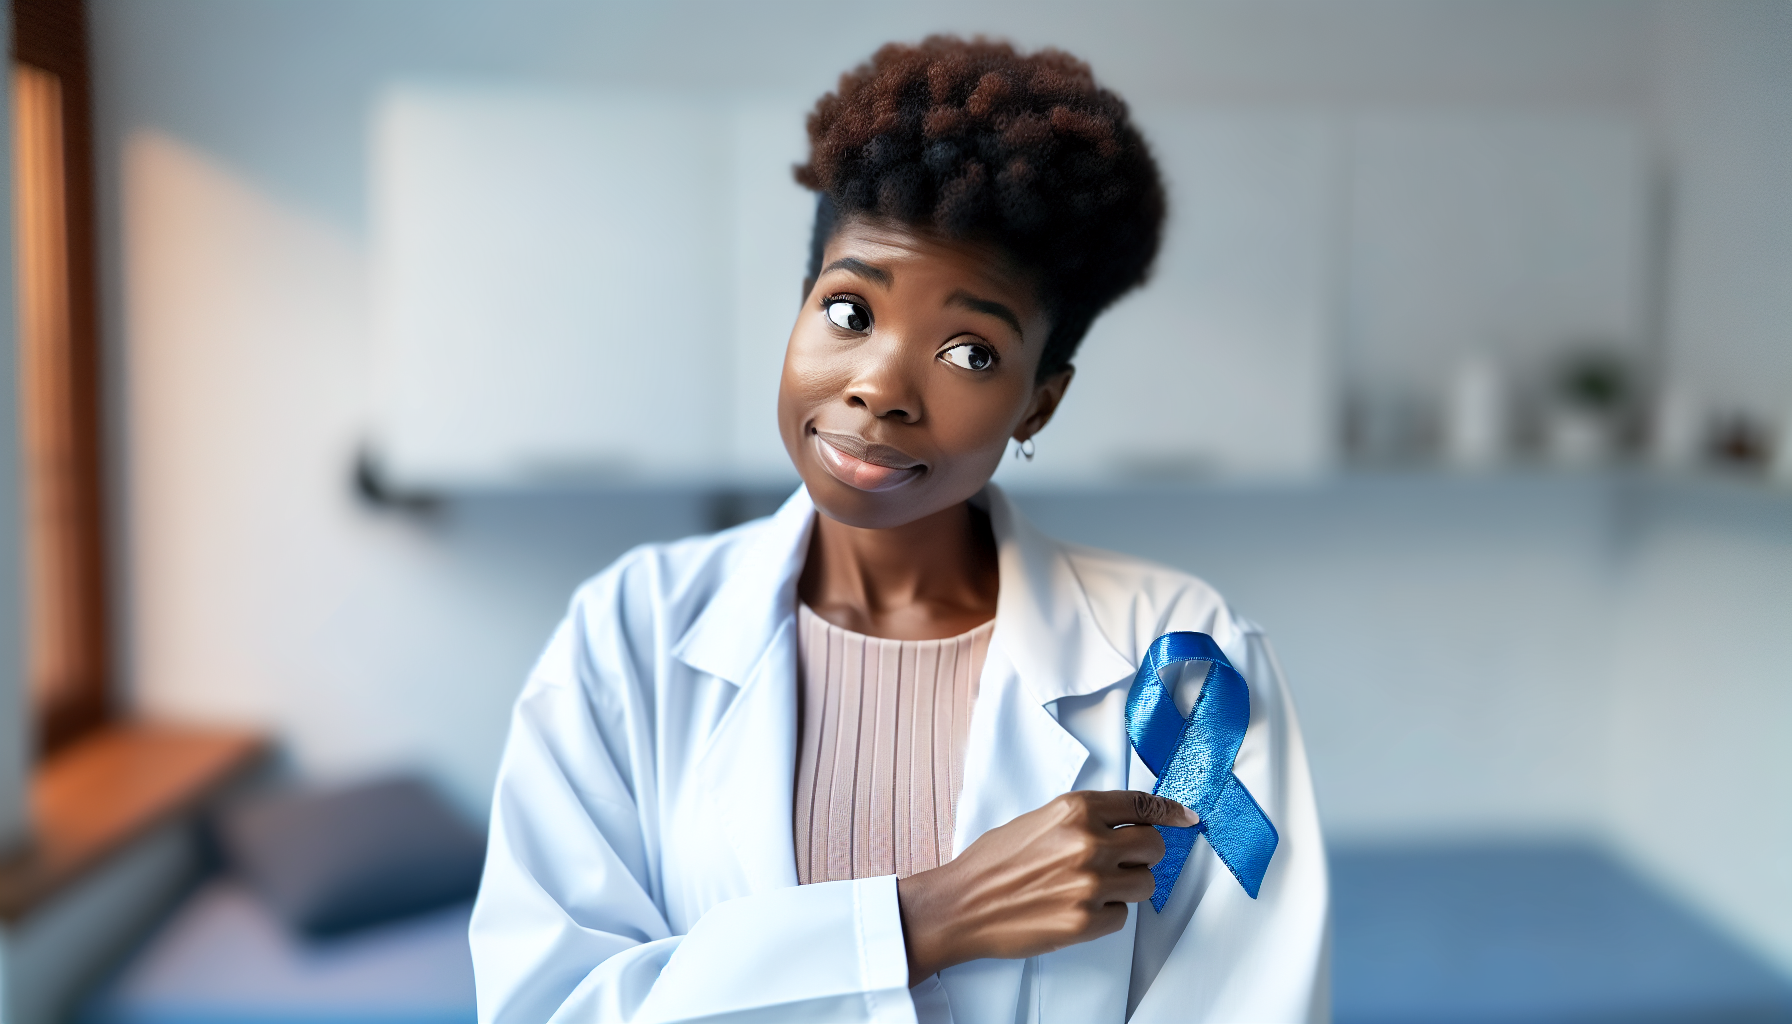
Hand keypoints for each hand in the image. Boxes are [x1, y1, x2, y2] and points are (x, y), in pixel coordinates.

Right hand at [895, 791, 1196, 983]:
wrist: (963, 903)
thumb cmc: (993, 863)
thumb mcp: (1040, 821)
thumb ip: (1084, 820)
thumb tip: (1124, 826)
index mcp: (1075, 809)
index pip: (1141, 805)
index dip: (1170, 812)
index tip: (1186, 818)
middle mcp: (1088, 841)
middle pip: (1154, 846)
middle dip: (1142, 855)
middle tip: (1121, 861)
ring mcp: (1090, 882)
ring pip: (1145, 884)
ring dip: (1127, 886)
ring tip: (1092, 887)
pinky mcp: (1087, 919)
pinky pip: (1123, 916)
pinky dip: (1107, 914)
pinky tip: (1077, 907)